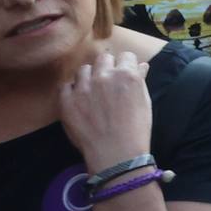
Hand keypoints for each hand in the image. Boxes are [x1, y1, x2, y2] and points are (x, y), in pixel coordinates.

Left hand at [57, 53, 154, 172]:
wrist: (116, 154)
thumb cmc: (136, 130)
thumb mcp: (145, 102)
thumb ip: (140, 80)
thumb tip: (140, 66)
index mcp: (126, 74)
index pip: (125, 56)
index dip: (125, 65)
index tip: (124, 75)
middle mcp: (104, 76)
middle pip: (103, 58)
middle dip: (107, 68)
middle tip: (108, 84)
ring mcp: (83, 87)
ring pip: (83, 70)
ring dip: (88, 78)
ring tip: (91, 93)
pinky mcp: (67, 100)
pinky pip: (66, 86)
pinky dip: (72, 91)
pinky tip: (78, 102)